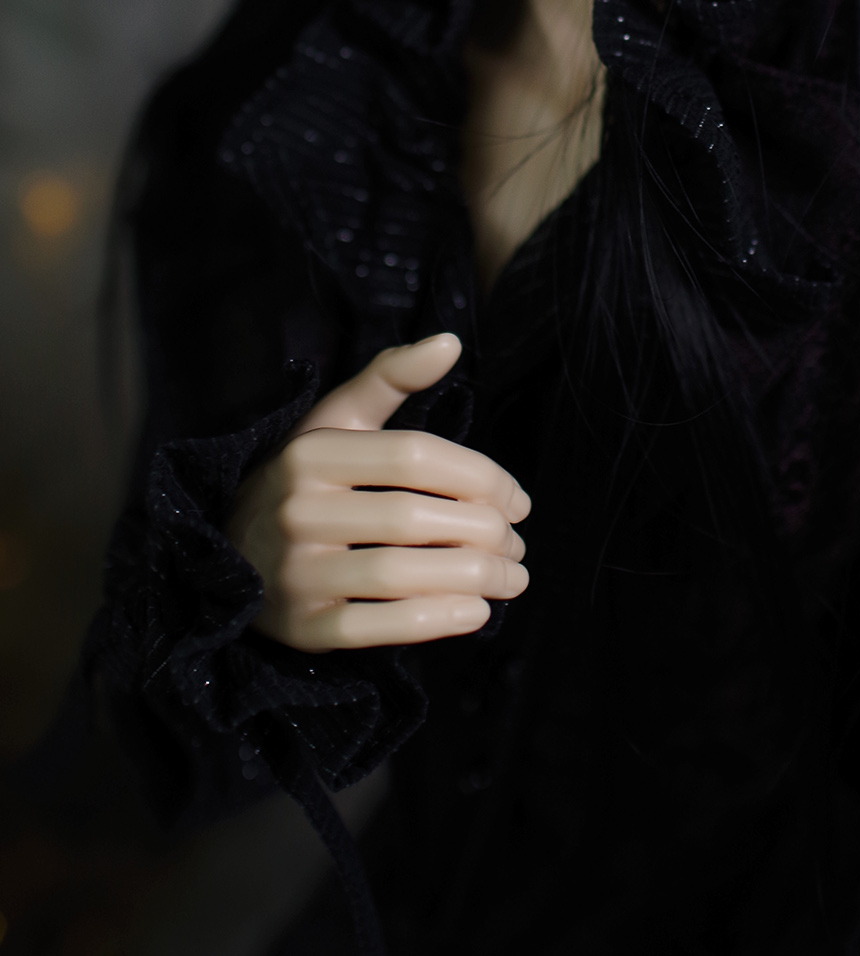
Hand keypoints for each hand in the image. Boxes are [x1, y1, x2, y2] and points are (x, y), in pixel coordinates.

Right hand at [227, 333, 529, 651]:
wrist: (230, 551)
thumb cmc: (306, 479)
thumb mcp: (335, 420)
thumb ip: (390, 378)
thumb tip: (451, 341)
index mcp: (311, 453)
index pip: (415, 456)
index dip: (480, 476)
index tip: (517, 500)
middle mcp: (297, 511)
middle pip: (412, 519)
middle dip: (484, 533)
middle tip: (517, 543)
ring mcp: (295, 574)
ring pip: (399, 577)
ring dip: (473, 579)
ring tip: (511, 577)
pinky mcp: (302, 627)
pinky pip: (376, 629)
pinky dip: (436, 622)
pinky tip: (476, 610)